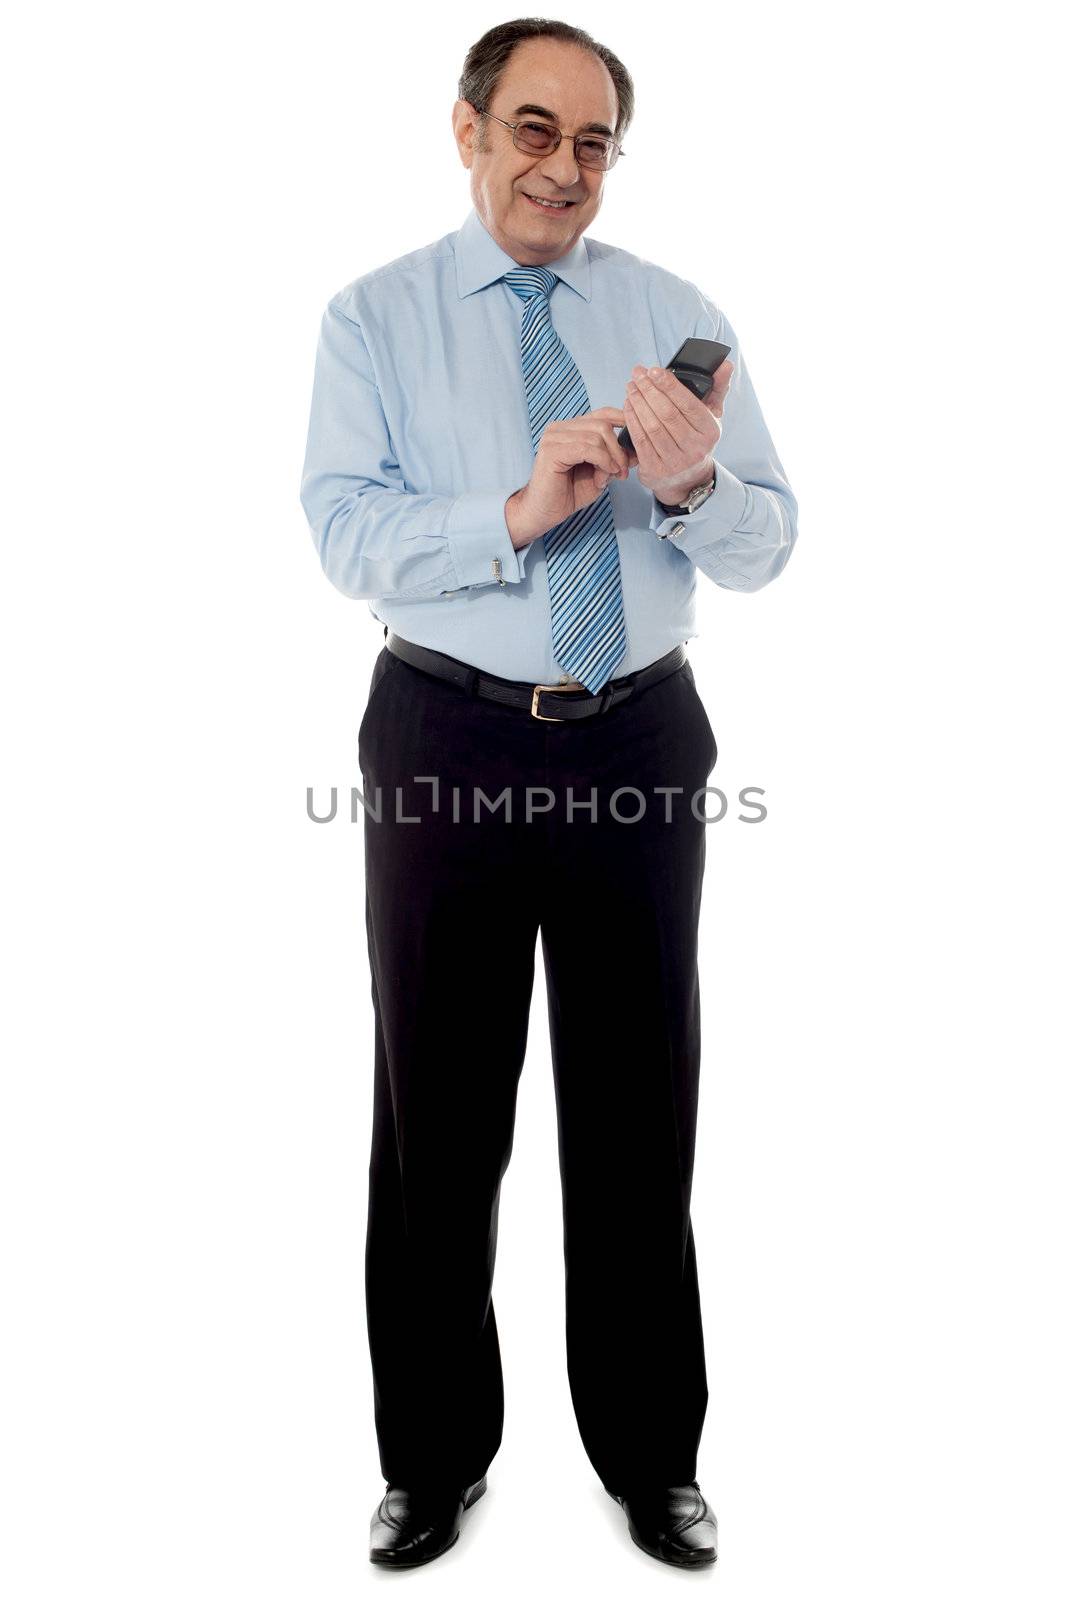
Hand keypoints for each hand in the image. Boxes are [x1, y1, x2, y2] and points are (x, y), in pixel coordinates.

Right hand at [505, 407, 629, 546]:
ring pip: (596, 437)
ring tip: (609, 477)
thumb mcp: (600, 474)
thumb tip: (636, 452)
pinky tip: (603, 475)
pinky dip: (601, 461)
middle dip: (618, 449)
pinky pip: (586, 448)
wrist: (542, 513)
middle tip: (622, 472)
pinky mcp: (552, 450)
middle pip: (602, 425)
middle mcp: (560, 428)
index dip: (622, 420)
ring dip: (610, 459)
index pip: (602, 414)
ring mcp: (554, 437)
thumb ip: (615, 460)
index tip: (637, 436)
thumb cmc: (567, 494)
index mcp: (571, 429)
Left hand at [621, 360, 733, 501]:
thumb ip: (718, 388)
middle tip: (637, 373)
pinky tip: (628, 405)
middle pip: (667, 413)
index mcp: (710, 432)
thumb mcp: (712, 416)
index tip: (654, 370)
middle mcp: (694, 449)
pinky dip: (632, 419)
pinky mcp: (655, 469)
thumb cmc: (698, 440)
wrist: (688, 480)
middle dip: (649, 389)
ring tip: (631, 386)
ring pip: (651, 426)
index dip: (669, 385)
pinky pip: (640, 440)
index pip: (688, 404)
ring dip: (638, 402)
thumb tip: (726, 364)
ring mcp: (674, 462)